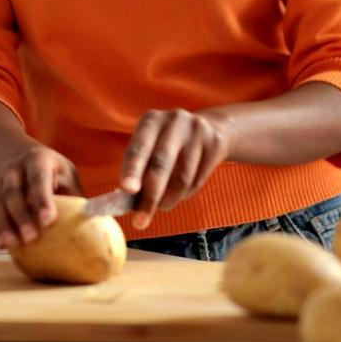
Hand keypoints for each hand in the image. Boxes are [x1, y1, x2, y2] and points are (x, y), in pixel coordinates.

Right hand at [0, 145, 82, 249]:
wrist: (21, 159)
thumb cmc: (53, 173)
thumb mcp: (67, 176)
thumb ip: (76, 197)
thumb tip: (97, 224)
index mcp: (38, 160)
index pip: (39, 179)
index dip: (42, 199)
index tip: (48, 220)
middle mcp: (14, 167)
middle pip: (13, 191)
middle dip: (21, 216)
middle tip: (30, 237)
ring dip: (3, 225)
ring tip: (11, 245)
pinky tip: (1, 243)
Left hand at [118, 109, 231, 229]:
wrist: (209, 128)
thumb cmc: (167, 145)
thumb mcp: (149, 147)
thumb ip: (137, 171)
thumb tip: (125, 202)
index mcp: (151, 120)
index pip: (138, 147)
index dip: (132, 169)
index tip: (127, 190)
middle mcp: (174, 120)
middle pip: (161, 164)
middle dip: (150, 196)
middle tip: (140, 221)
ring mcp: (197, 131)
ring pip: (182, 177)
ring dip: (168, 200)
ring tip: (161, 206)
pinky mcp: (215, 143)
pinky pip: (198, 180)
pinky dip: (184, 194)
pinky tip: (180, 193)